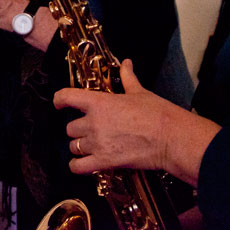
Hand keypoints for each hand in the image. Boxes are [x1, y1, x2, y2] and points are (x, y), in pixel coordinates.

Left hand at [54, 59, 219, 186]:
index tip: (59, 103)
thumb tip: (127, 63)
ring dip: (80, 147)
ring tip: (91, 147)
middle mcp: (93, 122)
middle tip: (90, 131)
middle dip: (78, 130)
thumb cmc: (157, 113)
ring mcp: (97, 143)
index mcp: (99, 102)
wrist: (171, 137)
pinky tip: (83, 164)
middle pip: (70, 128)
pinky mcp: (104, 161)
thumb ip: (128, 77)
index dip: (59, 100)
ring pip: (74, 146)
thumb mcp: (139, 92)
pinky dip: (77, 166)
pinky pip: (78, 167)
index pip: (66, 97)